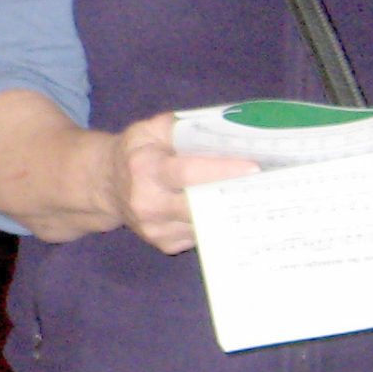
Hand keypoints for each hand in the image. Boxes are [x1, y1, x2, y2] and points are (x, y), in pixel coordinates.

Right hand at [100, 112, 256, 254]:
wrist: (104, 184)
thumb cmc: (134, 152)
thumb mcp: (148, 129)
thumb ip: (180, 127)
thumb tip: (224, 131)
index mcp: (145, 169)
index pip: (187, 172)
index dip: (222, 170)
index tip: (254, 167)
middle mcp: (148, 203)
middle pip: (201, 205)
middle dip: (235, 195)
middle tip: (268, 185)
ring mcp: (155, 229)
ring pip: (206, 224)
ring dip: (232, 211)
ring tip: (257, 196)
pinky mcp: (164, 244)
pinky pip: (201, 235)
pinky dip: (218, 222)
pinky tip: (229, 210)